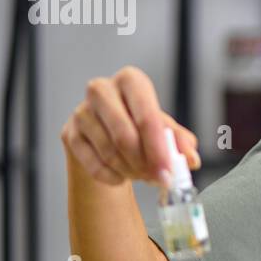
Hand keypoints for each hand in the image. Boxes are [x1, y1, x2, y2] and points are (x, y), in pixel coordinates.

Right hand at [61, 66, 200, 186]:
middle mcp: (102, 90)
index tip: (169, 171)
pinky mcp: (69, 134)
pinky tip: (123, 176)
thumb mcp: (164, 129)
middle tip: (158, 179)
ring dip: (131, 171)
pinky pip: (94, 165)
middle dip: (144, 163)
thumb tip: (190, 160)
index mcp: (131, 81)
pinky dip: (113, 177)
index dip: (159, 148)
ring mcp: (81, 112)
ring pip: (109, 152)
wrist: (106, 134)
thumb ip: (180, 142)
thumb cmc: (139, 126)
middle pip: (124, 135)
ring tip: (143, 174)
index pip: (146, 116)